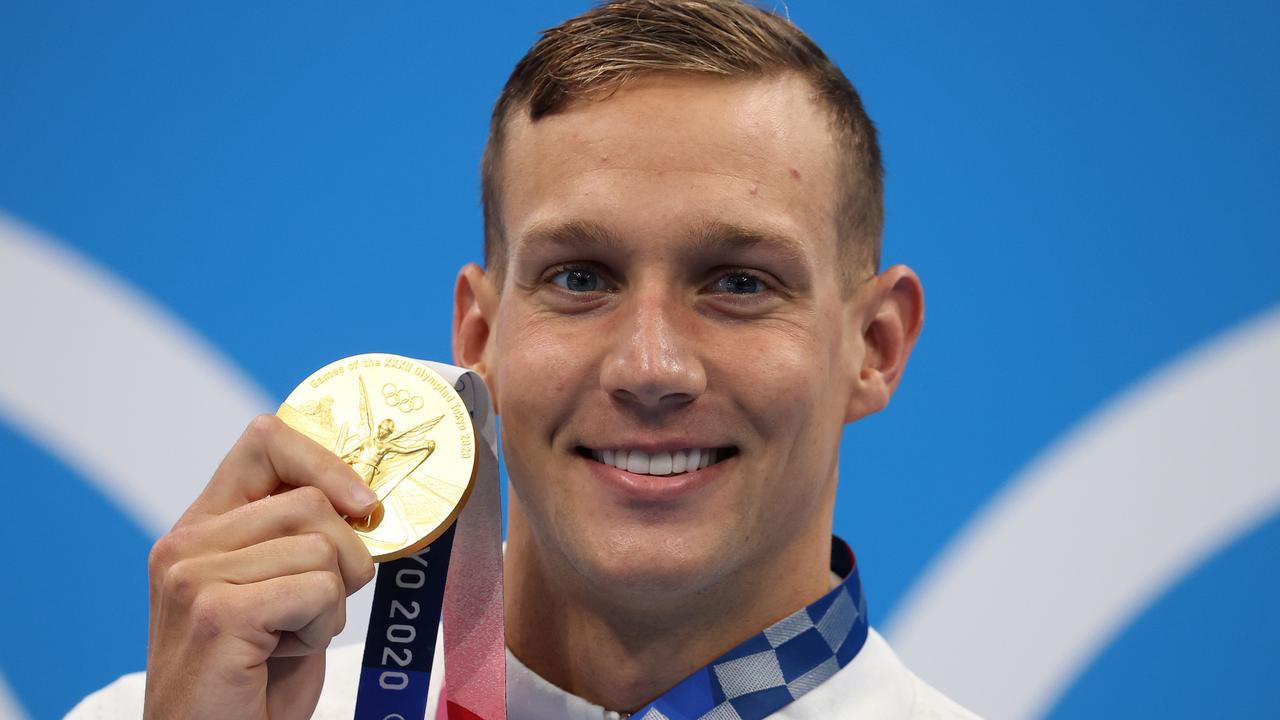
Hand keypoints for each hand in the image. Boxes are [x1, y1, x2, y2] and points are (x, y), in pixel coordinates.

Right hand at [143, 415, 377, 719]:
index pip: (265, 441)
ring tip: (291, 639)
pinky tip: (283, 656)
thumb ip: (299, 539)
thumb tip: (364, 497)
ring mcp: (193, 577)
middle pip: (312, 500)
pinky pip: (317, 590)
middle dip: (345, 557)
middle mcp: (185, 544)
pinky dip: (321, 628)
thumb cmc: (255, 681)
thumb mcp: (279, 592)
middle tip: (318, 610)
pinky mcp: (215, 613)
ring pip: (322, 546)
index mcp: (200, 528)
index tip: (364, 503)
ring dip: (332, 603)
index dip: (326, 461)